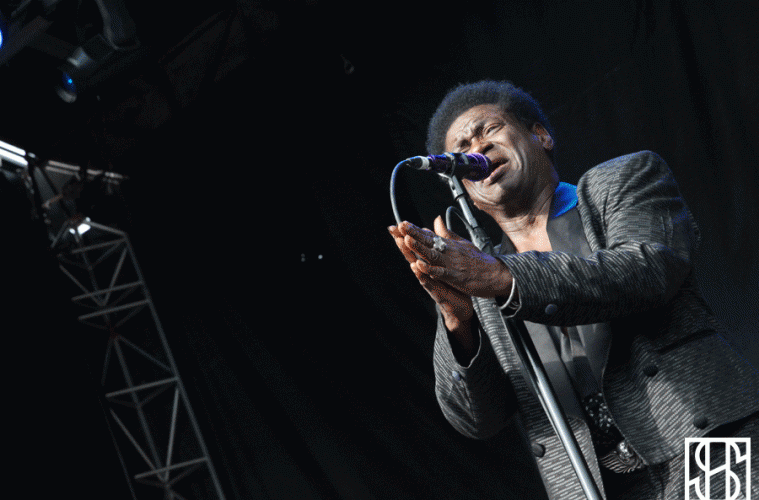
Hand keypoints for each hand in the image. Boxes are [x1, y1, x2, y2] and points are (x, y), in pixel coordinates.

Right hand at [388, 223, 472, 331]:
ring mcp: (429, 280)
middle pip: (412, 253)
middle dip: (403, 242)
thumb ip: (439, 244)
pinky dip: (421, 274)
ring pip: (416, 266)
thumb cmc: (451, 282)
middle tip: (395, 230)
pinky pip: (427, 281)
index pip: (417, 246)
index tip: (399, 223)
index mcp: (429, 263)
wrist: (460, 305)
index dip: (408, 235)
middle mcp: (426, 271)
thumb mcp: (445, 261)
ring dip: (409, 254)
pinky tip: (416, 267)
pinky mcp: (435, 290)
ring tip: (403, 242)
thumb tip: (433, 228)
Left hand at [397, 216, 511, 297]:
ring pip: (432, 254)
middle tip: (401, 226)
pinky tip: (421, 265)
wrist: (496, 274)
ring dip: (420, 247)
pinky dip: (430, 269)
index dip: (415, 230)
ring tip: (408, 240)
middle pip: (428, 242)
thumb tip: (436, 220)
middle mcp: (449, 252)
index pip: (429, 235)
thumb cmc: (478, 260)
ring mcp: (452, 264)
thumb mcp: (462, 243)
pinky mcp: (456, 276)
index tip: (403, 223)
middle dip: (413, 234)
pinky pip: (441, 272)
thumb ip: (447, 233)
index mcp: (449, 245)